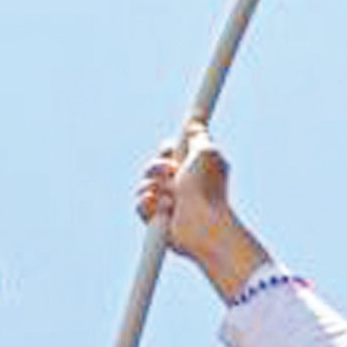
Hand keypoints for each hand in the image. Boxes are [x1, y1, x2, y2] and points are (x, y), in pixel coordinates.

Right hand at [137, 122, 270, 299]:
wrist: (202, 223)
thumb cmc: (207, 189)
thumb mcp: (205, 153)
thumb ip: (198, 136)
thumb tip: (195, 123)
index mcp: (194, 170)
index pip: (172, 153)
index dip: (167, 151)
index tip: (171, 151)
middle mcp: (182, 186)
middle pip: (154, 168)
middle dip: (156, 167)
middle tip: (169, 171)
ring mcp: (169, 203)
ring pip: (144, 186)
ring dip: (153, 186)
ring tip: (169, 194)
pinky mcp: (157, 220)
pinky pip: (140, 204)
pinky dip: (147, 204)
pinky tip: (161, 208)